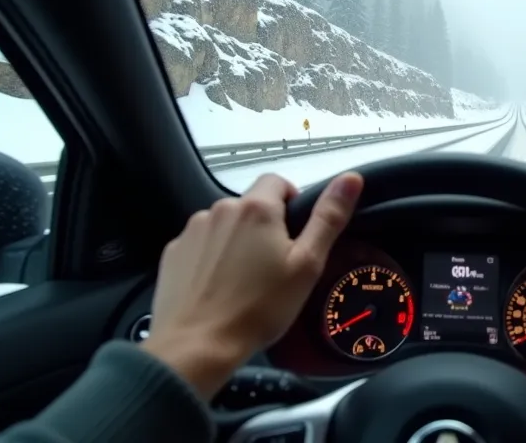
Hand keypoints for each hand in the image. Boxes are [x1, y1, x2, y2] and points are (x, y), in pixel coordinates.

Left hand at [140, 171, 363, 398]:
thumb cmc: (257, 310)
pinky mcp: (174, 252)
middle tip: (276, 265)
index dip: (291, 202)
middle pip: (251, 205)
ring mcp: (193, 230)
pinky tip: (220, 287)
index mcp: (256, 209)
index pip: (278, 181)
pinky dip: (213, 258)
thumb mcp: (307, 265)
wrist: (197, 346)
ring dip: (238, 241)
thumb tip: (351, 180)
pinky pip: (202, 245)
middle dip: (265, 227)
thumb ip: (328, 218)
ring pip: (226, 225)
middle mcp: (221, 210)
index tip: (296, 234)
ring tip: (246, 281)